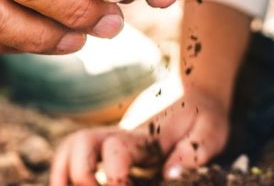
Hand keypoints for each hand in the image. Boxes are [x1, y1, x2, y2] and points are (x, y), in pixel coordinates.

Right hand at [49, 89, 229, 184]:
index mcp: (144, 134)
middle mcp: (117, 135)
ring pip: (69, 149)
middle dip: (82, 175)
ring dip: (63, 175)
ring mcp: (106, 142)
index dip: (116, 177)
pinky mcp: (103, 151)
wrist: (193, 97)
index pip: (116, 149)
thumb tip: (170, 175)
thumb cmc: (202, 118)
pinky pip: (71, 158)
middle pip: (80, 143)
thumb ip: (193, 152)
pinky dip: (63, 175)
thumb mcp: (211, 132)